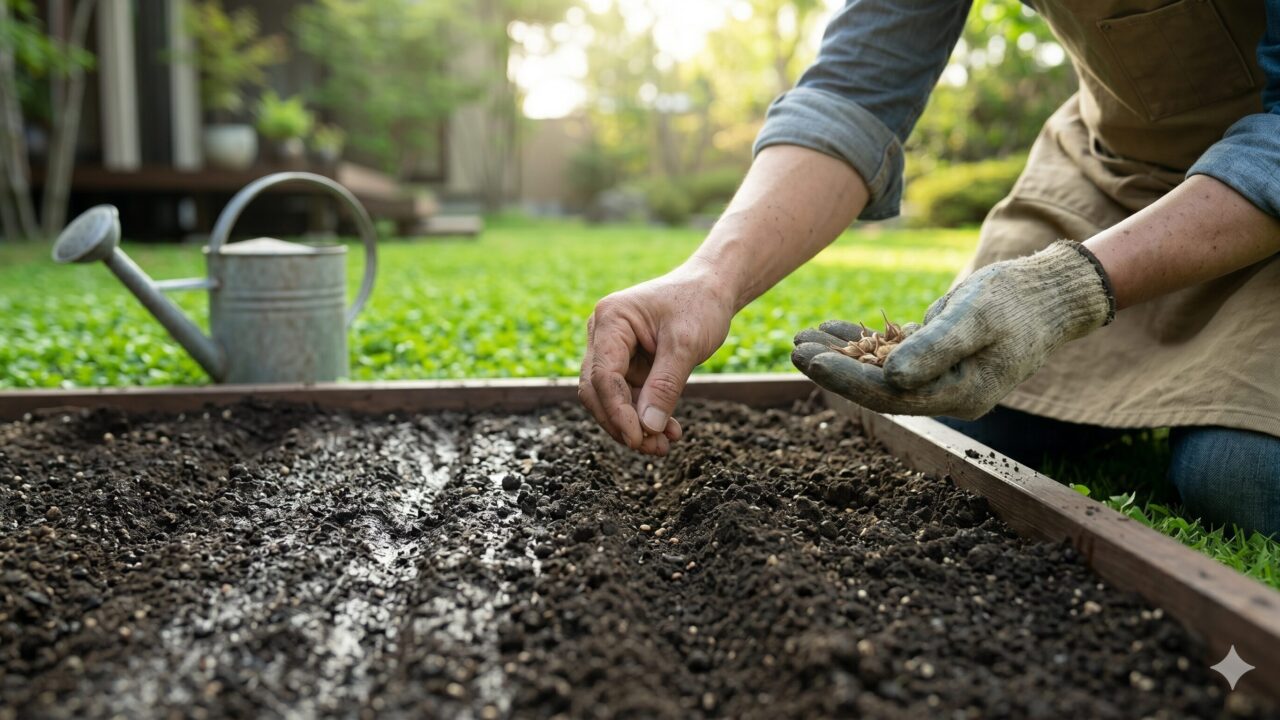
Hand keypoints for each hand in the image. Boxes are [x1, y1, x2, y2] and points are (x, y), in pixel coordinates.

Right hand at [579, 265, 735, 454]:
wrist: (713, 289)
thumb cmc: (700, 304)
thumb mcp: (686, 345)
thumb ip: (666, 385)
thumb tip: (648, 429)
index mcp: (611, 319)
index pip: (603, 375)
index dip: (617, 411)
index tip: (638, 438)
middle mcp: (603, 335)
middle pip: (597, 391)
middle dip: (622, 423)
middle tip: (652, 448)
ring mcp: (612, 350)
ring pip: (610, 399)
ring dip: (634, 425)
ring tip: (664, 445)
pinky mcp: (627, 364)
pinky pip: (628, 397)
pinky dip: (645, 416)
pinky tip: (667, 432)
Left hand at [792, 241, 1113, 419]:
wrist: (1050, 292)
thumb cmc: (1018, 300)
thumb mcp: (976, 317)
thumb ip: (936, 348)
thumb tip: (890, 377)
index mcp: (960, 395)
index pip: (891, 396)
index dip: (847, 380)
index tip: (811, 362)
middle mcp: (948, 393)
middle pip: (878, 388)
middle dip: (834, 369)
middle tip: (794, 347)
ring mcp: (943, 376)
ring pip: (880, 371)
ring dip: (841, 354)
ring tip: (801, 337)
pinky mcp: (939, 356)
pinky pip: (892, 354)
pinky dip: (863, 341)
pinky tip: (832, 328)